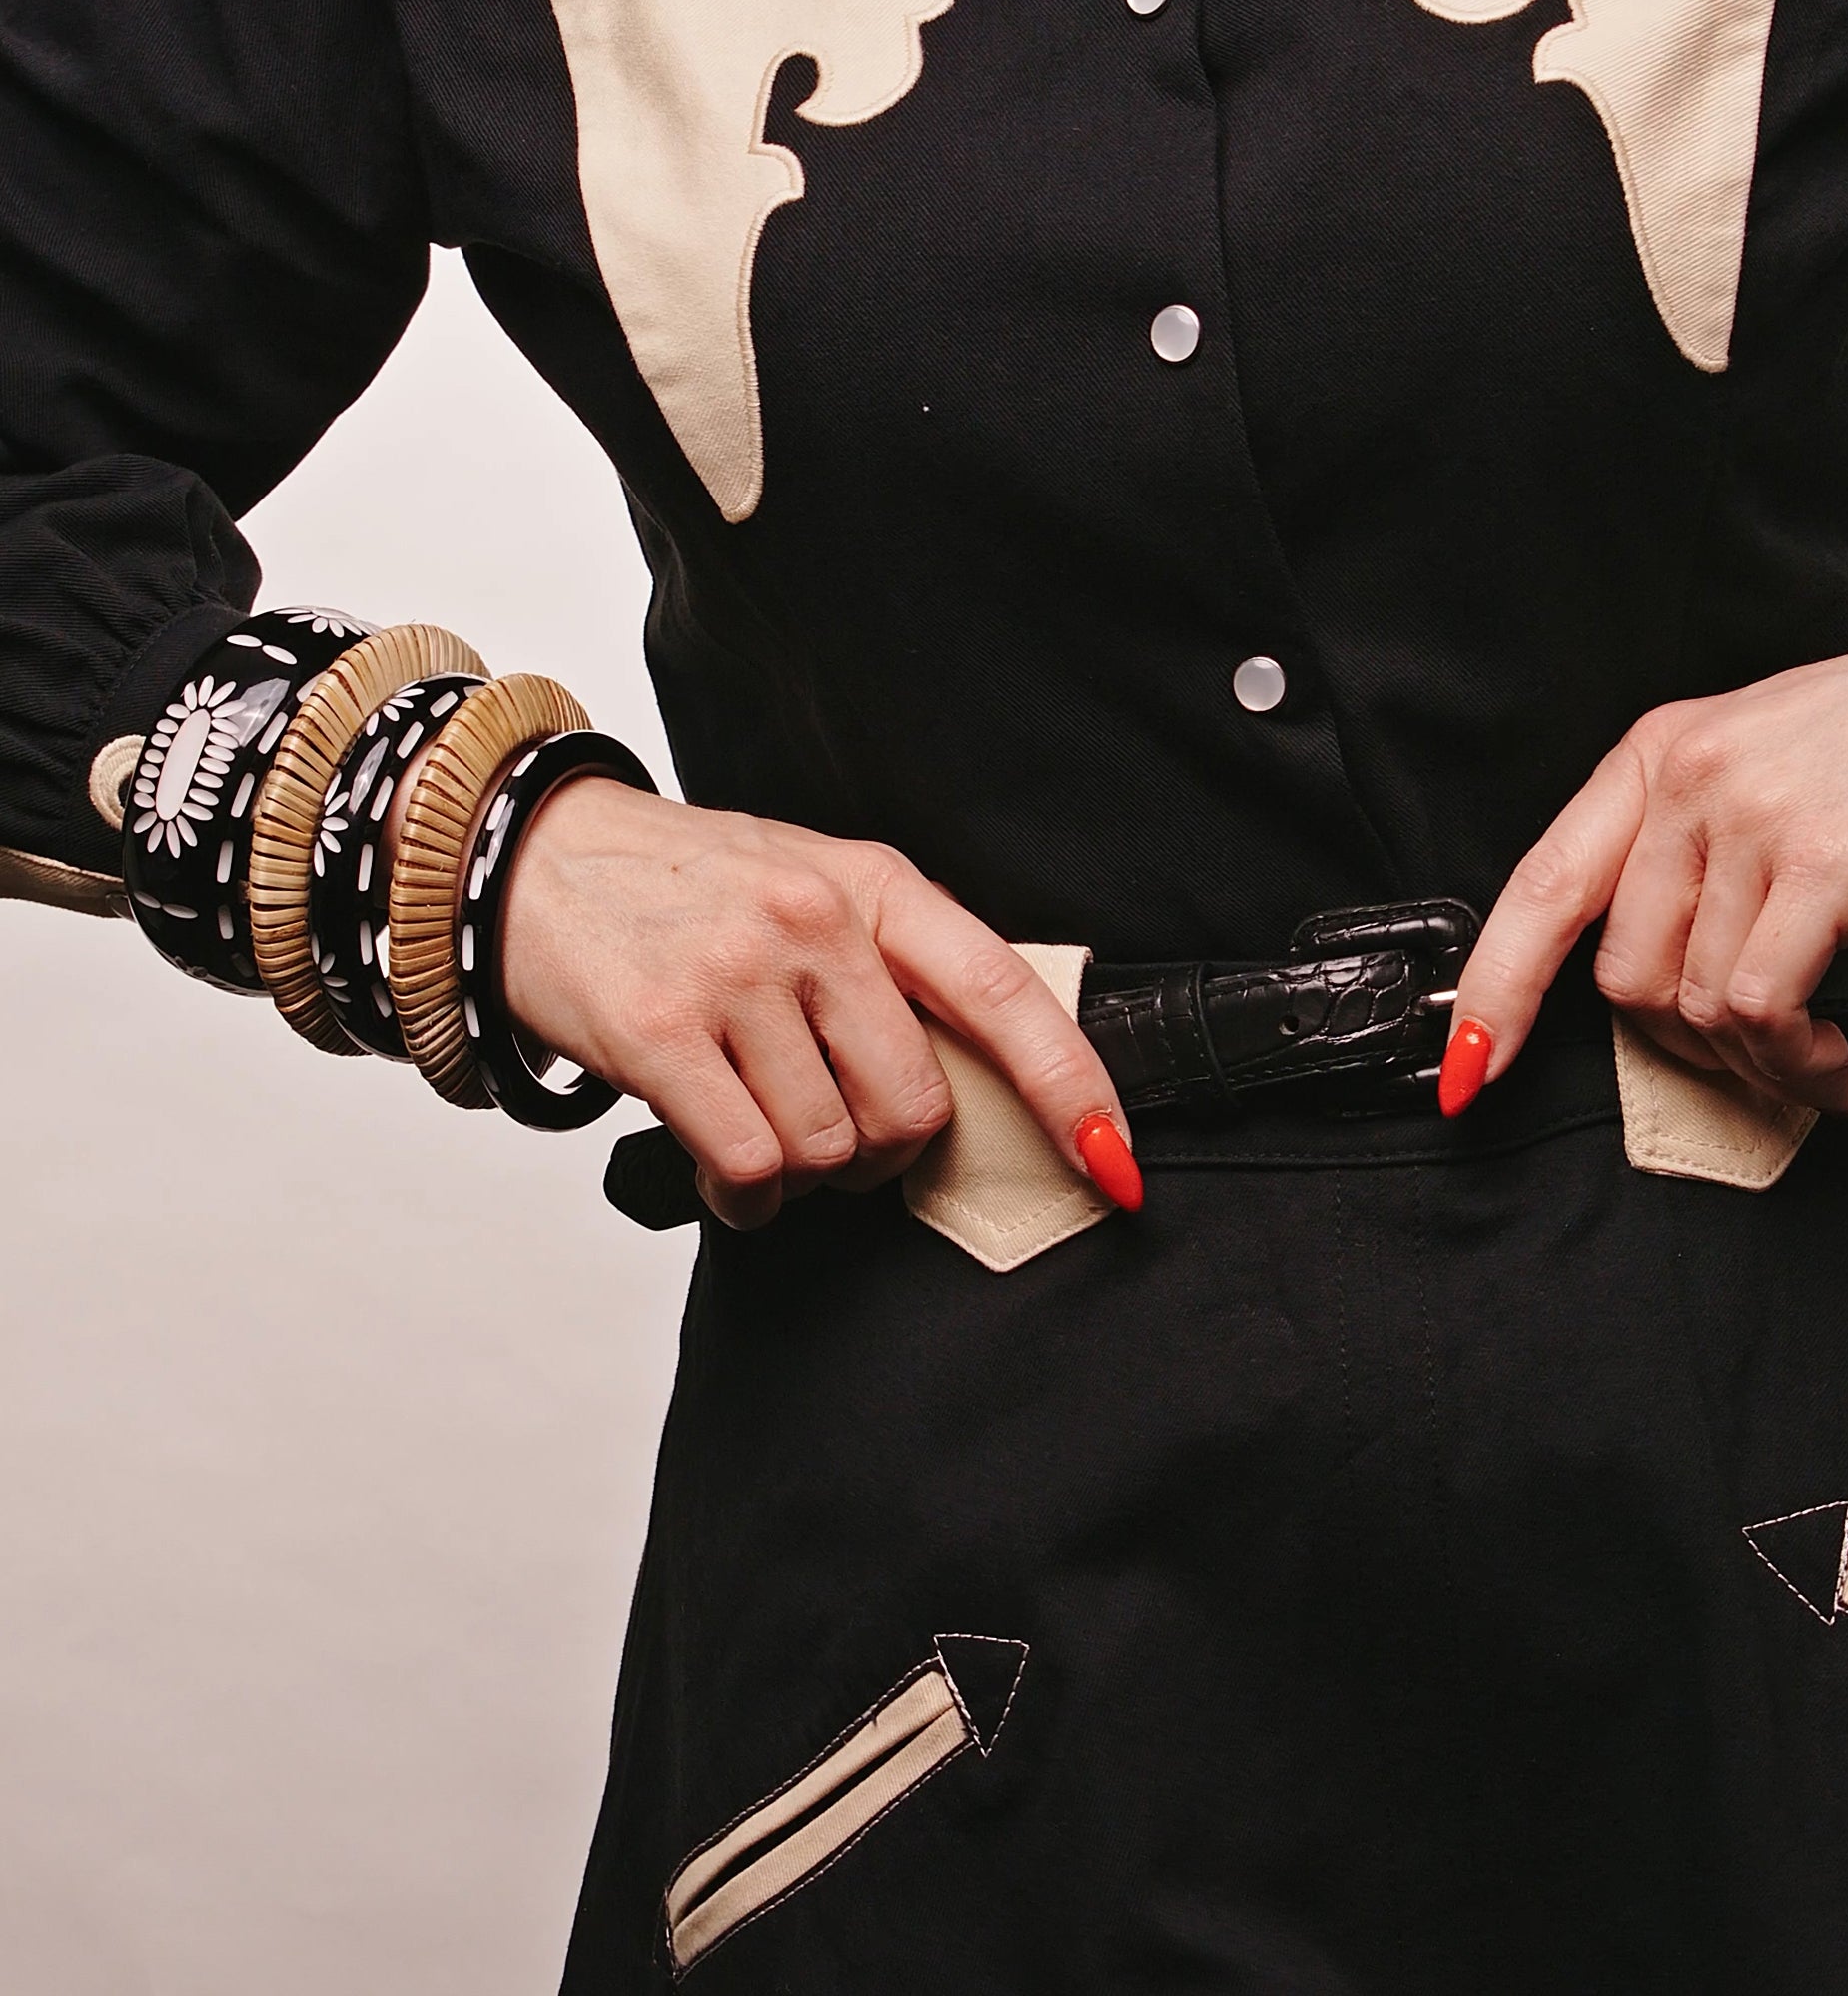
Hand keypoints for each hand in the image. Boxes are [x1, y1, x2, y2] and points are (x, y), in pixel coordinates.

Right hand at [495, 782, 1134, 1226]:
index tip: (1111, 1162)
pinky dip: (744, 1194)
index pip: (1002, 991)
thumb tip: (974, 1091)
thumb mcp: (809, 888)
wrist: (532, 857)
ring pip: (828, 1148)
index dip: (1069, 1086)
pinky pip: (750, 1164)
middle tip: (830, 1132)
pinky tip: (721, 1165)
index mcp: (872, 883)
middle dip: (880, 1152)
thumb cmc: (685, 890)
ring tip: (755, 1130)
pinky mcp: (661, 1029)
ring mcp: (736, 971)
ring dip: (799, 1177)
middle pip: (914, 1106)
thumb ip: (889, 968)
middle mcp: (814, 920)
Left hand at [1444, 607, 1847, 1115]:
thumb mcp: (1757, 762)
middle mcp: (1686, 781)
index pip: (1543, 885)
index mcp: (1653, 757)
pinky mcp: (1823, 862)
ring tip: (1815, 1067)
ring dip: (1757, 1067)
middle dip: (1682, 1046)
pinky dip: (1798, 1063)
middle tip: (1751, 1060)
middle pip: (1622, 971)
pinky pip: (1765, 1007)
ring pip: (1696, 1001)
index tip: (1468, 1063)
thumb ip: (1691, 845)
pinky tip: (1838, 1068)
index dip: (1496, 985)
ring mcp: (1750, 818)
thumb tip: (1656, 969)